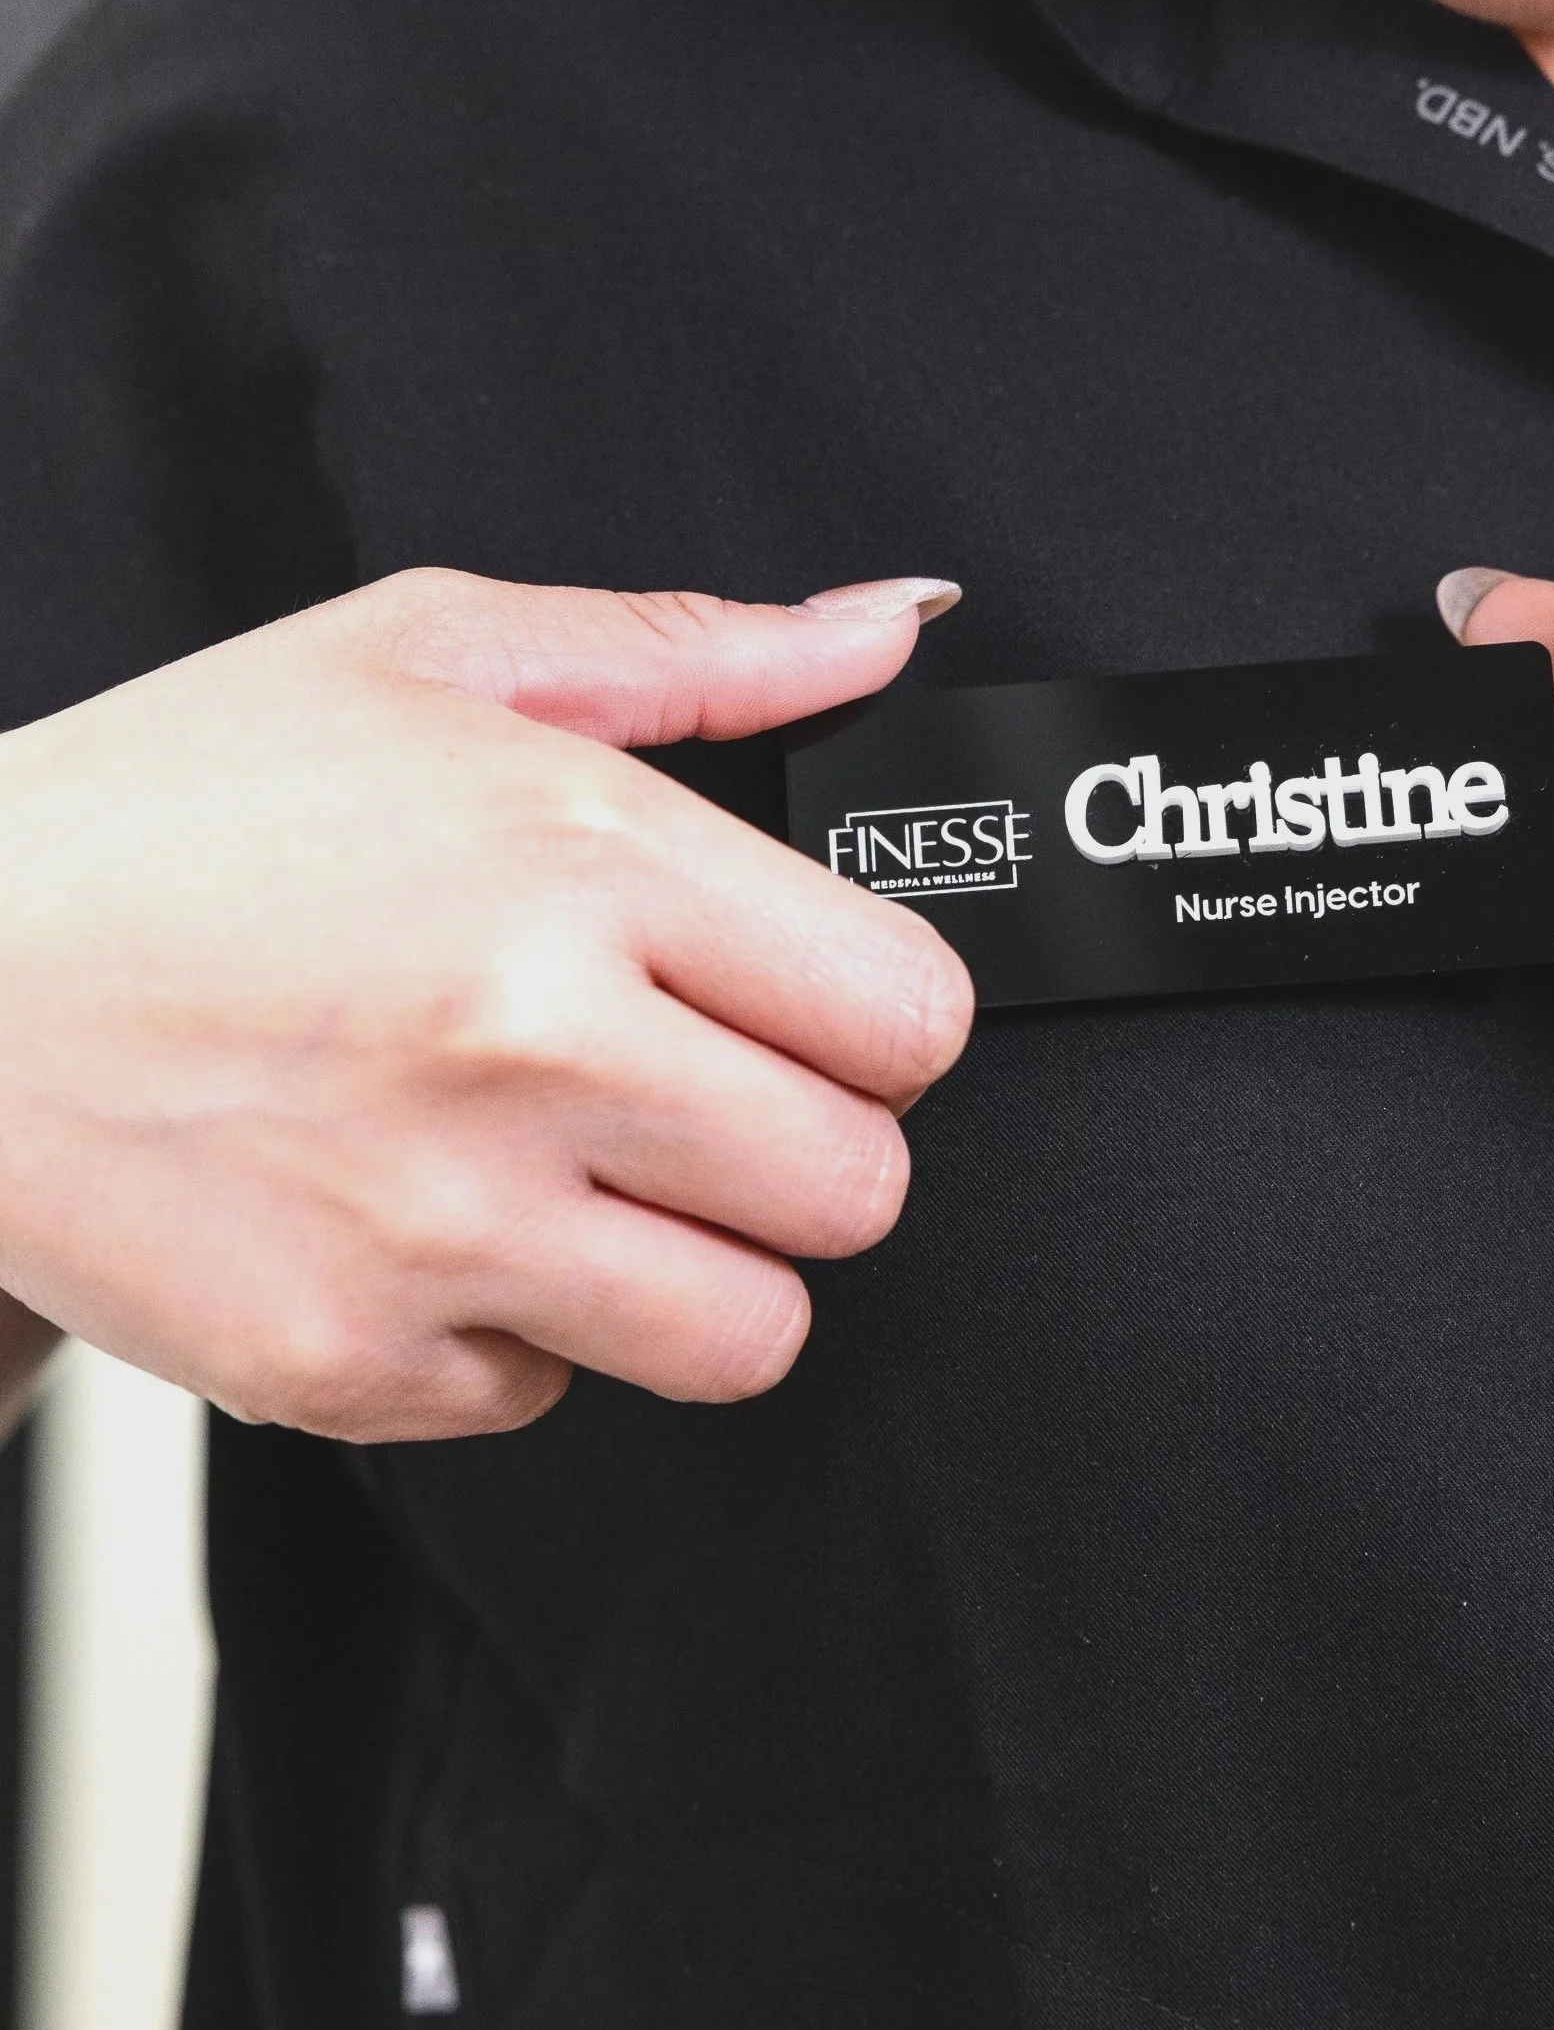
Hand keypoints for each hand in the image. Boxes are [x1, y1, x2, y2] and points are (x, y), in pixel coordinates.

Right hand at [0, 569, 972, 1439]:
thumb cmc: (170, 811)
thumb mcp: (424, 656)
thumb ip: (691, 652)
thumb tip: (881, 632)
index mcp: (579, 858)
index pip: (908, 1014)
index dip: (877, 1019)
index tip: (807, 1011)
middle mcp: (529, 1047)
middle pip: (859, 1191)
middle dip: (807, 1150)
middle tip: (696, 1099)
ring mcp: (442, 1224)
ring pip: (751, 1332)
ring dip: (697, 1268)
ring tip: (582, 1178)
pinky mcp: (354, 1360)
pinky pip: (556, 1397)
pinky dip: (513, 1333)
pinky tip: (424, 1222)